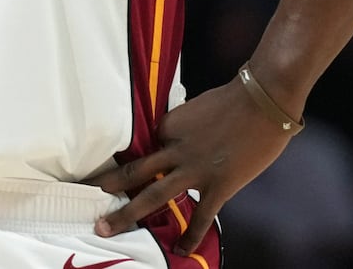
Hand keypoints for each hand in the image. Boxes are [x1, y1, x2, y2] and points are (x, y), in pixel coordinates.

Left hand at [89, 78, 295, 255]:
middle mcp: (174, 149)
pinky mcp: (218, 186)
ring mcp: (194, 170)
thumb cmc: (235, 100)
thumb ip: (186, 129)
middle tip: (89, 198)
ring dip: (127, 213)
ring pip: (153, 195)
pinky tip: (180, 251)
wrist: (263, 100)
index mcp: (169, 127)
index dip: (142, 159)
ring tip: (105, 228)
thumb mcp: (198, 109)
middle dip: (109, 187)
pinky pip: (200, 217)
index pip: (148, 147)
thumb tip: (184, 146)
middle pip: (134, 172)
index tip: (134, 169)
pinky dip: (190, 236)